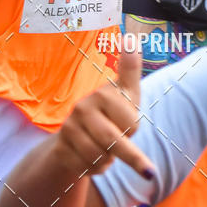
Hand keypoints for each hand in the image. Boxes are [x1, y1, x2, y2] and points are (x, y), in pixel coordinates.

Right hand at [53, 46, 155, 179]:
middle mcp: (82, 108)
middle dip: (130, 157)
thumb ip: (130, 68)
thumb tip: (131, 37)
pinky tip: (91, 158)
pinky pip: (87, 169)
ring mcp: (69, 129)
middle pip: (113, 142)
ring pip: (101, 159)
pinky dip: (95, 169)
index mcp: (101, 94)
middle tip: (145, 169)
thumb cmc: (110, 114)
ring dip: (109, 161)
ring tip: (105, 150)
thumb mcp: (126, 93)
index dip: (134, 130)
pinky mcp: (61, 150)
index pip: (131, 123)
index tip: (130, 125)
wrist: (75, 137)